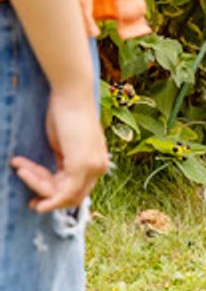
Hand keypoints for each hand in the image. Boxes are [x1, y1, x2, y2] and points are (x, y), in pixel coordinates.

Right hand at [10, 86, 107, 211]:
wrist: (71, 95)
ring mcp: (94, 168)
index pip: (76, 188)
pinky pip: (64, 192)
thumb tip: (54, 179)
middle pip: (72, 196)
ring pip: (65, 195)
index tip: (33, 194)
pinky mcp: (83, 166)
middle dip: (44, 192)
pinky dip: (45, 192)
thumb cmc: (65, 113)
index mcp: (97, 162)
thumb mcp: (64, 144)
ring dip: (38, 185)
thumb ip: (64, 163)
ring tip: (19, 167)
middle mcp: (100, 167)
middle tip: (22, 178)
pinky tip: (26, 180)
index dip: (53, 194)